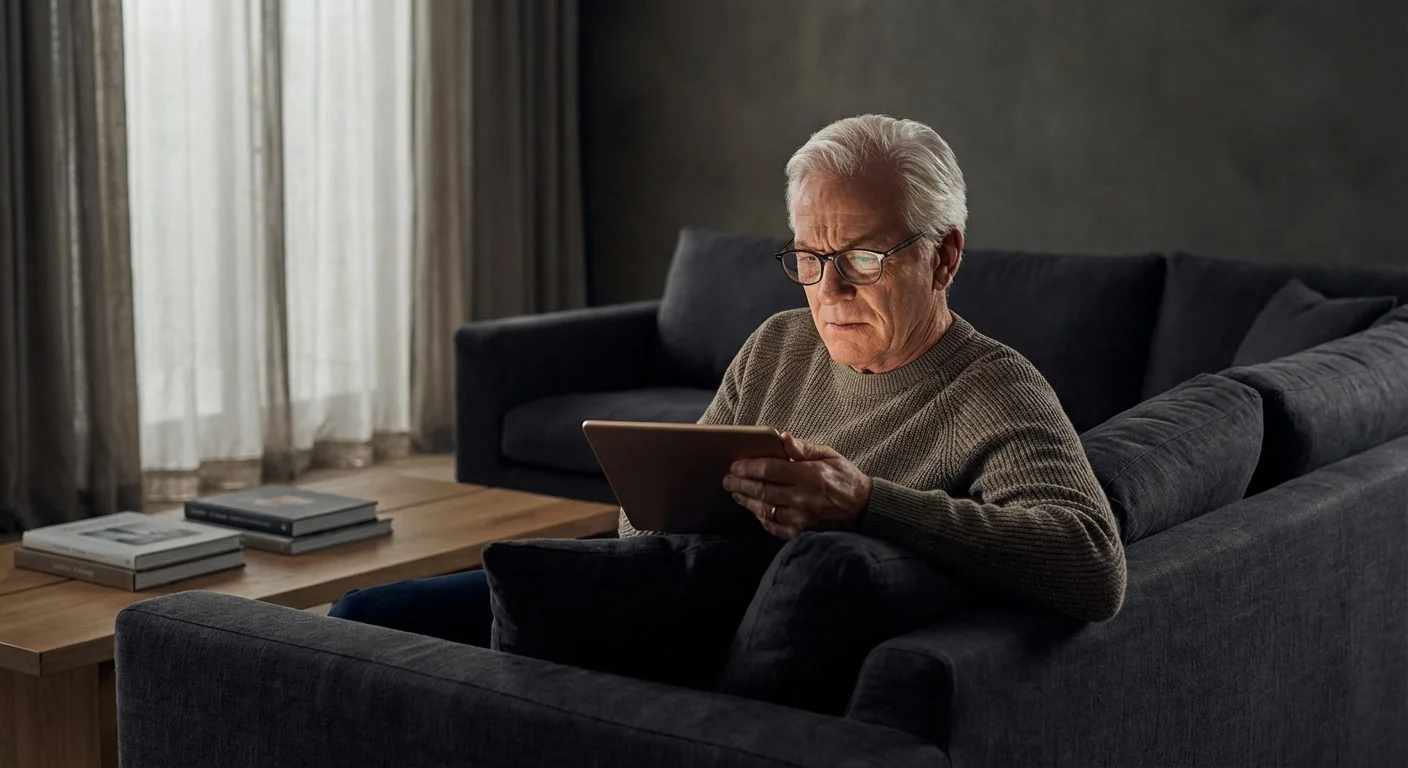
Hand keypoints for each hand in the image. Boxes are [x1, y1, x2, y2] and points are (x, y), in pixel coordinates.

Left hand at [723, 431, 872, 539]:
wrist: (864, 508)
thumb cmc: (845, 477)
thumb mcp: (828, 455)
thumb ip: (803, 448)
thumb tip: (782, 437)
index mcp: (809, 475)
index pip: (769, 469)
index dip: (748, 467)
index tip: (735, 465)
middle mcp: (802, 498)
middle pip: (762, 490)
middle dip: (740, 484)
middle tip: (727, 480)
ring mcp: (801, 518)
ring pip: (764, 509)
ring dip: (746, 501)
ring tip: (736, 494)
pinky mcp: (801, 532)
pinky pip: (774, 526)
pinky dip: (761, 517)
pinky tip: (754, 509)